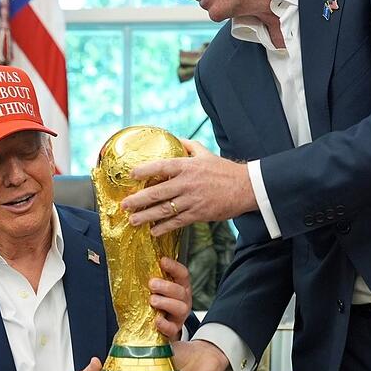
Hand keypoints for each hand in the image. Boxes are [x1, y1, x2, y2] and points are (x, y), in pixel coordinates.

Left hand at [121, 139, 256, 236]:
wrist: (246, 187)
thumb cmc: (225, 170)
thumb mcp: (206, 153)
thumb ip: (190, 146)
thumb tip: (177, 139)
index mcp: (187, 166)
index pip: (161, 167)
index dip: (144, 170)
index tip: (131, 175)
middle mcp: (186, 183)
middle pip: (157, 192)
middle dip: (138, 199)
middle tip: (124, 205)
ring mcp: (192, 200)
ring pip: (164, 209)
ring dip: (146, 216)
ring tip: (133, 220)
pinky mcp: (199, 214)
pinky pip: (177, 222)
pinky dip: (164, 227)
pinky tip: (154, 231)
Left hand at [149, 258, 191, 339]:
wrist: (160, 325)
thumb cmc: (157, 302)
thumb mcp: (158, 288)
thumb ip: (152, 278)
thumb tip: (131, 266)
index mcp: (180, 286)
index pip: (182, 274)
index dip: (174, 267)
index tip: (162, 261)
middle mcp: (183, 299)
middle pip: (180, 291)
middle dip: (166, 286)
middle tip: (152, 284)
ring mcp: (180, 315)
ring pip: (180, 308)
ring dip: (166, 303)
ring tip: (152, 300)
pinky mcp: (174, 329)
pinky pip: (172, 328)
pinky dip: (164, 324)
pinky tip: (156, 320)